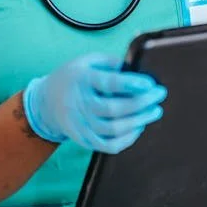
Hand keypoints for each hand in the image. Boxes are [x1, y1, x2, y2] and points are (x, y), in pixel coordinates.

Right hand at [23, 53, 166, 153]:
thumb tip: (138, 69)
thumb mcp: (88, 61)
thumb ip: (112, 63)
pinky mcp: (84, 139)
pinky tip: (138, 127)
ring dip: (139, 121)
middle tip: (159, 95)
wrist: (47, 102)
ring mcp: (81, 124)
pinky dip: (127, 139)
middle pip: (113, 109)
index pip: (107, 83)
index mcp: (81, 80)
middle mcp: (80, 104)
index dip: (130, 84)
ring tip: (154, 111)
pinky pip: (108, 146)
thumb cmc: (73, 77)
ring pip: (113, 130)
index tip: (149, 83)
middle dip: (141, 103)